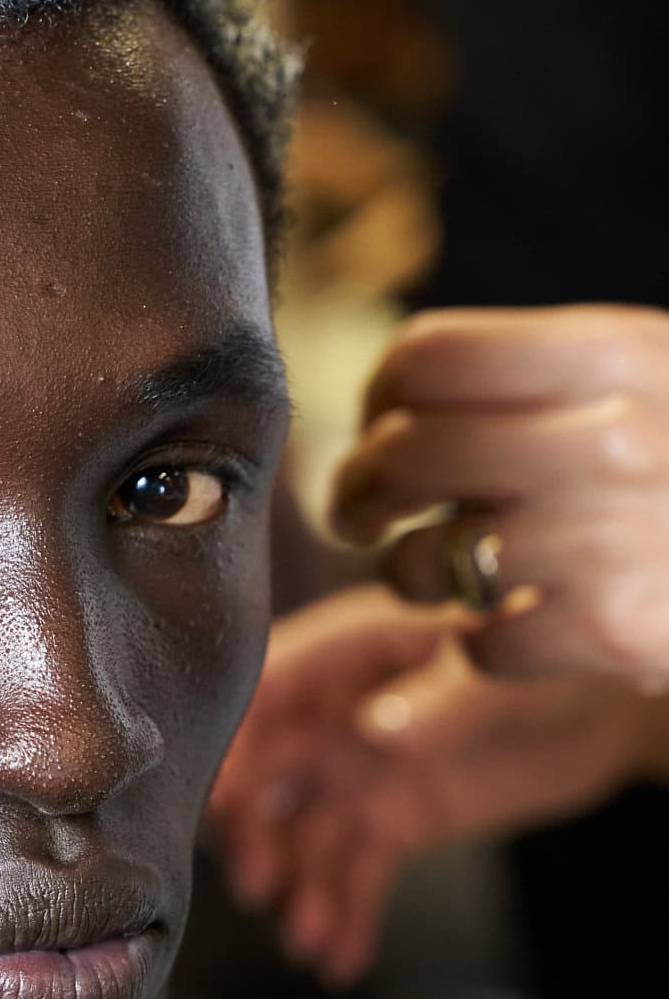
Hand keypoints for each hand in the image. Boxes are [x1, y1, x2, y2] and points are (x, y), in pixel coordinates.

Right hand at [208, 585, 656, 983]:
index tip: (216, 802)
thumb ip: (439, 700)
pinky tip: (340, 954)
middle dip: (259, 832)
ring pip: (309, 834)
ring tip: (311, 937)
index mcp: (352, 649)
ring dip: (302, 888)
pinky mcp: (394, 817)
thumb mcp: (500, 668)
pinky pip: (356, 869)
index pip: (268, 691)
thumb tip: (374, 731)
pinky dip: (345, 913)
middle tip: (261, 886)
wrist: (616, 708)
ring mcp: (364, 767)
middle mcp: (342, 710)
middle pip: (272, 771)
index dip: (235, 745)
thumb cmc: (553, 658)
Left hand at [329, 306, 668, 686]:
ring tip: (444, 573)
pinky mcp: (619, 630)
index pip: (430, 356)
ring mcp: (617, 536)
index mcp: (617, 352)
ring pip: (431, 557)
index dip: (379, 398)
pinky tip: (517, 626)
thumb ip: (538, 374)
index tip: (379, 426)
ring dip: (414, 576)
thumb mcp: (650, 380)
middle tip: (358, 513)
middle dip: (359, 490)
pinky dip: (481, 645)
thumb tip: (391, 402)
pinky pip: (481, 643)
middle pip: (407, 453)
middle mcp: (615, 437)